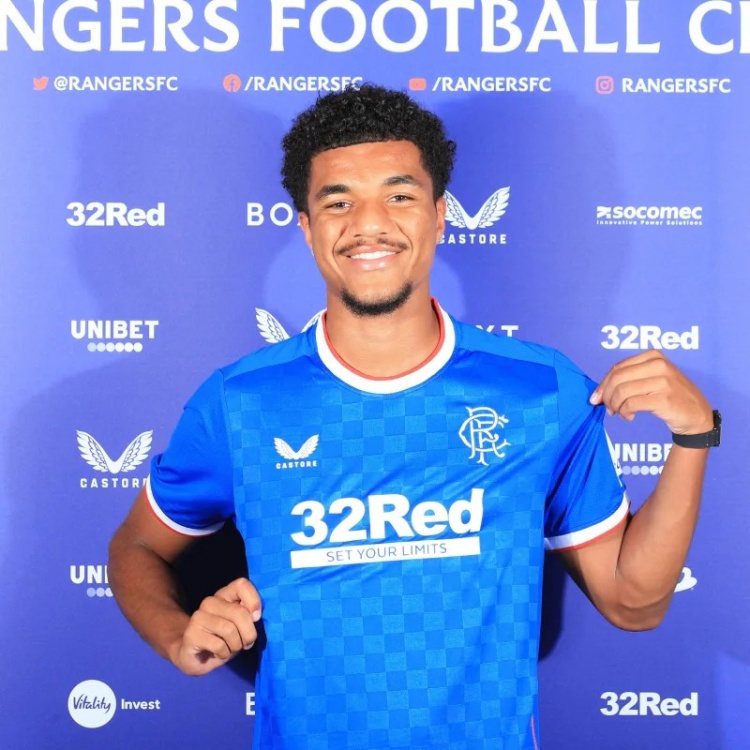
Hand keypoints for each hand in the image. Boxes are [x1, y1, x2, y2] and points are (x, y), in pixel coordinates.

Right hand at [171, 578, 261, 675]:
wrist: (195, 657)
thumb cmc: (223, 640)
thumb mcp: (241, 627)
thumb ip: (249, 616)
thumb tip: (255, 615)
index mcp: (224, 595)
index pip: (241, 584)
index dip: (254, 601)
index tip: (256, 618)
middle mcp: (210, 602)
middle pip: (239, 612)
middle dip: (249, 633)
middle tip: (247, 644)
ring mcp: (198, 617)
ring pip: (229, 630)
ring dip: (236, 646)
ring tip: (231, 649)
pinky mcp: (191, 634)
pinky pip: (219, 645)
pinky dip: (224, 654)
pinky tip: (219, 654)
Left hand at [589, 351, 712, 434]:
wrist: (697, 414)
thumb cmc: (670, 395)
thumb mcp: (652, 378)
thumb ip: (630, 378)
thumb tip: (599, 392)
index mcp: (653, 356)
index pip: (617, 368)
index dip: (603, 384)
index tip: (596, 397)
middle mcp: (659, 365)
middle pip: (617, 379)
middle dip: (606, 395)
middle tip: (607, 408)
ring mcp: (663, 381)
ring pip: (622, 391)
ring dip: (615, 406)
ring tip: (619, 413)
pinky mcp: (664, 399)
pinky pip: (631, 404)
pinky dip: (625, 412)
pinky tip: (629, 417)